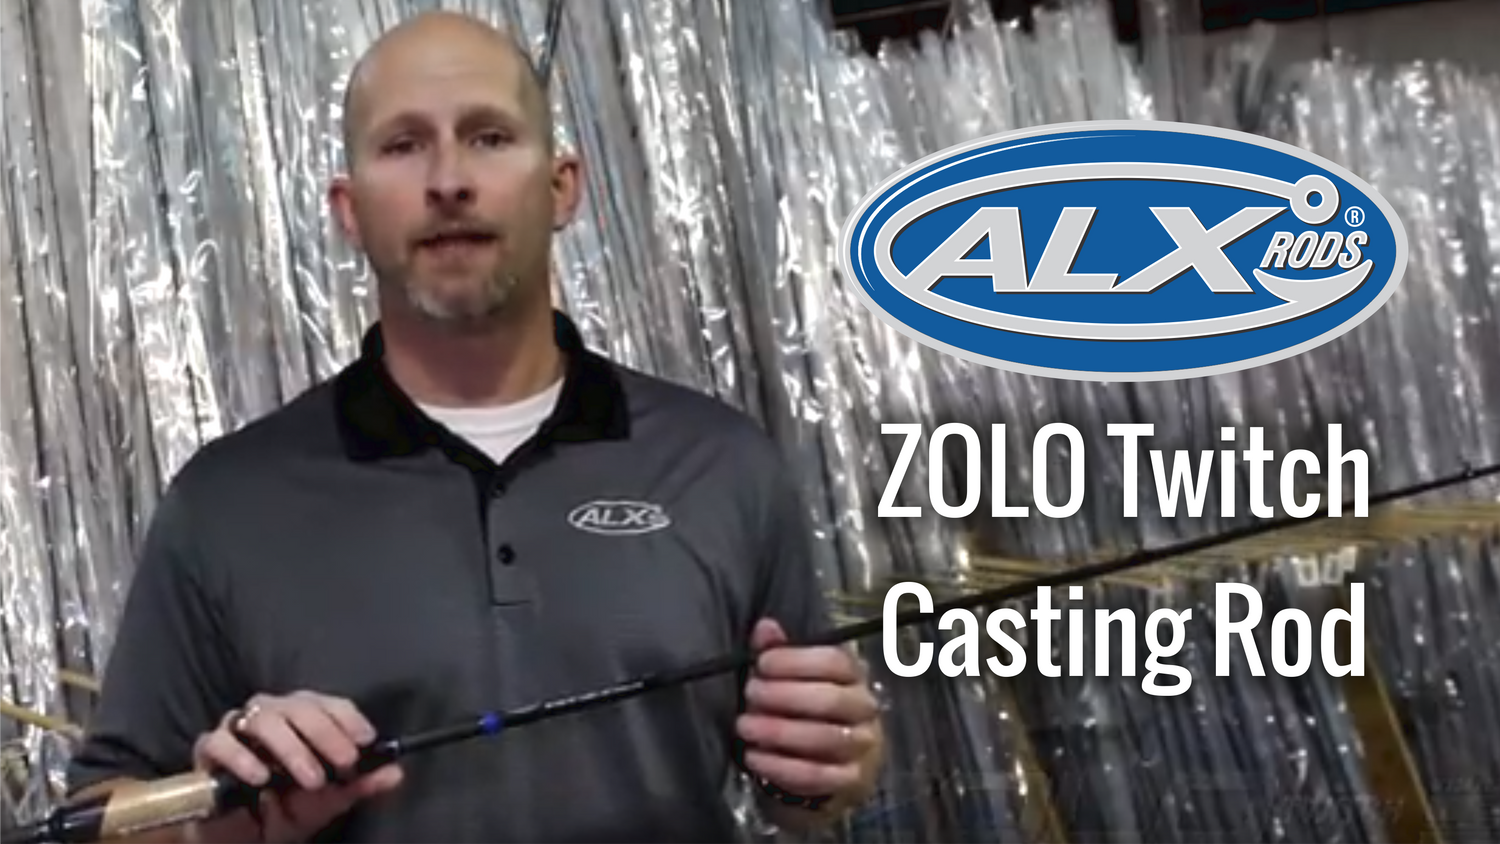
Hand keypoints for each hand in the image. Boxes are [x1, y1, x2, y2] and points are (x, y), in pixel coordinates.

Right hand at [192, 691, 402, 843]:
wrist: (238, 839)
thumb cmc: (282, 811)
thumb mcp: (327, 802)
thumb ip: (358, 786)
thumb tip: (395, 773)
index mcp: (302, 719)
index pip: (328, 704)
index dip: (348, 718)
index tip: (366, 740)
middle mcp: (272, 715)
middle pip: (299, 706)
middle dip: (326, 733)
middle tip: (344, 763)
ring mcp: (237, 728)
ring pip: (264, 719)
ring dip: (292, 747)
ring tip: (310, 778)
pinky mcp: (208, 749)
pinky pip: (220, 742)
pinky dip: (242, 757)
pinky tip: (260, 778)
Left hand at [736, 619, 882, 811]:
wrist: (824, 768)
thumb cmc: (802, 712)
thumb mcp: (790, 680)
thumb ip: (777, 653)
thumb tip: (765, 628)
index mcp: (853, 676)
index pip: (835, 661)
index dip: (796, 660)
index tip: (762, 664)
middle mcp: (864, 708)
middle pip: (831, 699)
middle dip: (784, 695)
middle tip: (750, 694)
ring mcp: (862, 746)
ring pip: (825, 738)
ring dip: (779, 731)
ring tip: (744, 726)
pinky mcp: (852, 780)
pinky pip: (817, 774)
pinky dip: (781, 767)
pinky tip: (754, 757)